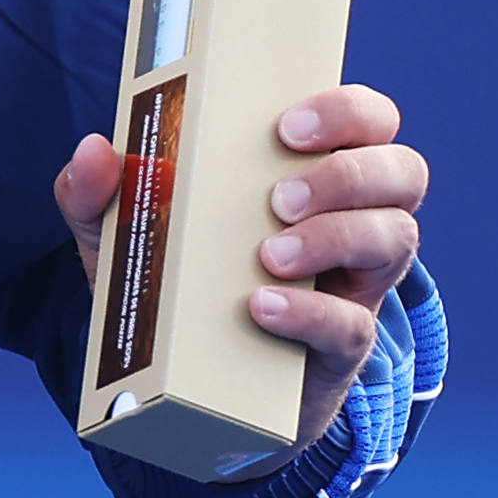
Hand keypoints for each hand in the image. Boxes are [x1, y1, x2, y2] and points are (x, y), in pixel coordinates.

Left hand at [55, 84, 427, 451]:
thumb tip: (93, 151)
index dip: (348, 111)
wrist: (184, 386)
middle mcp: (352, 218)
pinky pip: (352, 325)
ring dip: (337, 235)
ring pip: (397, 237)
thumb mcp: (125, 233)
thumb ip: (98, 191)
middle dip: (349, 172)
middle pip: (404, 171)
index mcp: (312, 173)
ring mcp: (354, 282)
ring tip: (268, 254)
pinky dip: (309, 312)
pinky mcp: (342, 345)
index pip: (369, 120)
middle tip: (278, 195)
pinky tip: (261, 306)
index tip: (287, 126)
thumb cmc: (170, 282)